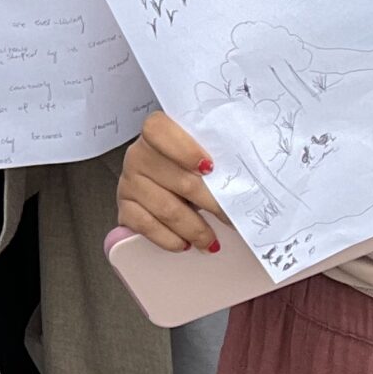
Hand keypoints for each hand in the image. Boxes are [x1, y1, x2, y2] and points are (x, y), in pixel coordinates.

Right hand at [117, 112, 226, 253]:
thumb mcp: (208, 151)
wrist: (172, 183)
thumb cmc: (196, 165)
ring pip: (166, 209)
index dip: (184, 149)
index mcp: (158, 131)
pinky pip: (146, 226)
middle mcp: (139, 154)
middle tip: (232, 219)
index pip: (159, 130)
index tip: (210, 168)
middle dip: (211, 204)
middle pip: (178, 180)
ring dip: (194, 229)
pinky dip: (169, 238)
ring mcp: (129, 181)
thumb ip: (221, 155)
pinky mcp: (125, 207)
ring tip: (211, 240)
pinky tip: (184, 243)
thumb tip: (248, 178)